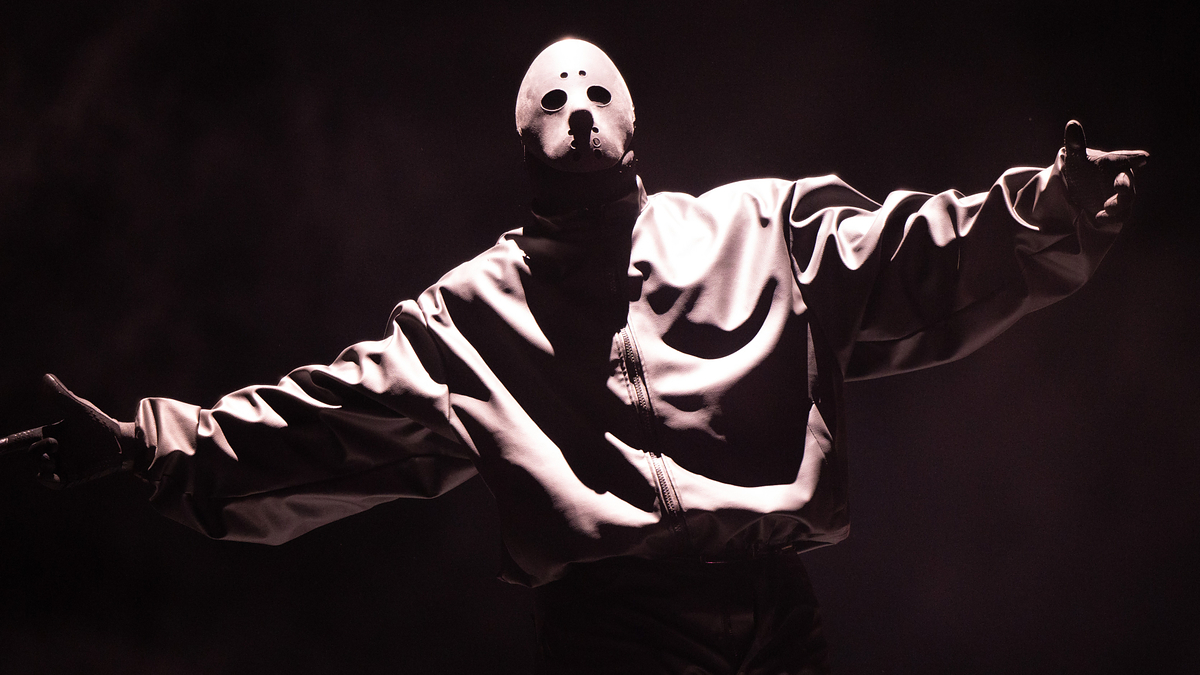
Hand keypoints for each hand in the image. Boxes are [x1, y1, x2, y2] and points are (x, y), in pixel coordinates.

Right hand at [1, 374, 144, 488]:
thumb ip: (61, 397)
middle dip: (37, 449)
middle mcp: (54, 450)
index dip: (7, 443)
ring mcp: (62, 464)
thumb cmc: (101, 423)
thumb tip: (45, 377)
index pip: (23, 438)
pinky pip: (52, 483)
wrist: (122, 441)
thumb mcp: (79, 410)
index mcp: (51, 433)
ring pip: (40, 468)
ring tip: (53, 459)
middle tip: (54, 444)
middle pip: (31, 452)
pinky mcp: (72, 477)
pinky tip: (50, 473)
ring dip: (42, 463)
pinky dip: (47, 479)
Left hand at [1061, 120, 1148, 226]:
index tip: (1143, 158)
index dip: (1134, 158)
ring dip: (1118, 204)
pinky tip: (1097, 217)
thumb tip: (1072, 123)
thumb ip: (1076, 144)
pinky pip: (1119, 216)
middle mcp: (1121, 178)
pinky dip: (1110, 217)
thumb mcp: (1076, 159)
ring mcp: (1121, 196)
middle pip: (1127, 182)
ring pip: (1126, 200)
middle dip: (1125, 184)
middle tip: (1120, 186)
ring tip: (1106, 208)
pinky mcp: (1117, 211)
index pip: (1126, 159)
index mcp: (1115, 163)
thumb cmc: (1083, 171)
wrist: (1079, 192)